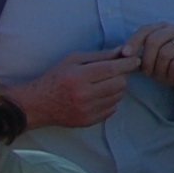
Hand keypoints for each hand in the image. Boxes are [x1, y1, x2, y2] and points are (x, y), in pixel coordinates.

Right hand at [14, 49, 136, 127]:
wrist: (38, 104)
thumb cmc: (56, 77)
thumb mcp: (73, 60)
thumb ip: (99, 55)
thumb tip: (123, 51)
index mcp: (78, 76)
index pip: (112, 69)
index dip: (127, 63)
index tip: (135, 60)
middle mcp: (83, 95)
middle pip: (119, 84)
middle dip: (122, 75)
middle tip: (116, 72)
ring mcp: (86, 111)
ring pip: (118, 96)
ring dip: (117, 88)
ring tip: (105, 84)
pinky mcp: (88, 121)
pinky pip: (112, 109)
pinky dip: (110, 101)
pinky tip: (99, 96)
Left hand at [127, 22, 173, 94]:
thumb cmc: (169, 66)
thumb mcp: (152, 60)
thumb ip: (139, 56)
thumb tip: (121, 56)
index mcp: (163, 28)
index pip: (145, 30)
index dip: (133, 41)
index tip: (125, 55)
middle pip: (153, 40)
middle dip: (147, 60)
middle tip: (148, 73)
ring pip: (165, 53)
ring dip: (159, 70)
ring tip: (163, 76)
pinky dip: (171, 74)